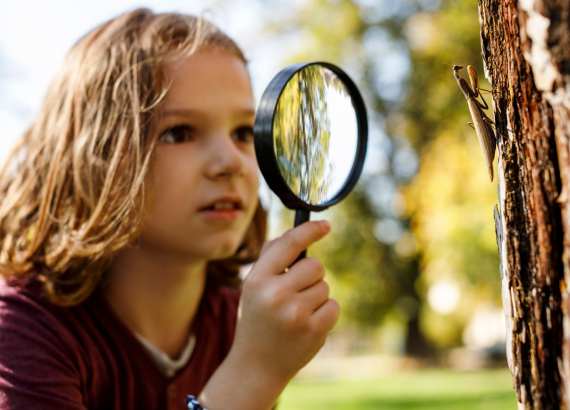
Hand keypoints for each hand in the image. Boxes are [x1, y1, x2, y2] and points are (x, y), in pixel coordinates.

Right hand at [231, 220, 339, 384]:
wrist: (256, 366)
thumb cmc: (257, 318)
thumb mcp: (253, 286)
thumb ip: (270, 258)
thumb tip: (297, 233)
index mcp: (257, 279)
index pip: (289, 244)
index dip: (310, 230)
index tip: (325, 225)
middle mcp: (275, 294)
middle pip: (315, 266)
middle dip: (310, 276)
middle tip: (295, 293)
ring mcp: (295, 313)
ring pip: (325, 287)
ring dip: (316, 297)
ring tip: (296, 314)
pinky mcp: (313, 330)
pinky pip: (333, 306)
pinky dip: (325, 313)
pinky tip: (307, 325)